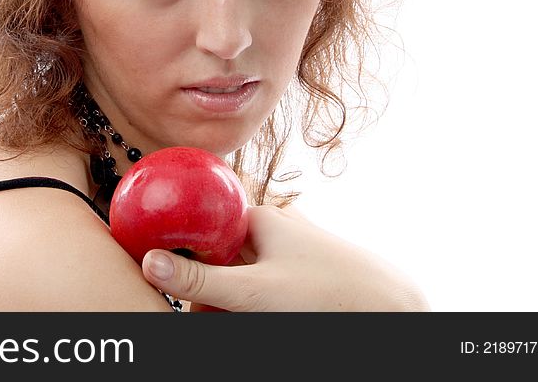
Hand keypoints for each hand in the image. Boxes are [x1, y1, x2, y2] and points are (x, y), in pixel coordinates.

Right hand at [141, 204, 429, 311]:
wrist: (390, 308)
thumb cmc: (325, 293)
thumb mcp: (253, 290)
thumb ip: (199, 279)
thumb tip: (147, 262)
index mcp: (257, 219)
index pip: (202, 229)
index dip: (183, 256)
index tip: (168, 280)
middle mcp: (272, 231)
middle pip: (219, 258)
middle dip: (207, 289)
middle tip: (200, 315)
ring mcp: (287, 253)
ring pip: (241, 276)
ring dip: (228, 300)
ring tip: (225, 318)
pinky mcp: (300, 275)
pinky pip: (262, 286)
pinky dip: (250, 303)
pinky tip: (251, 316)